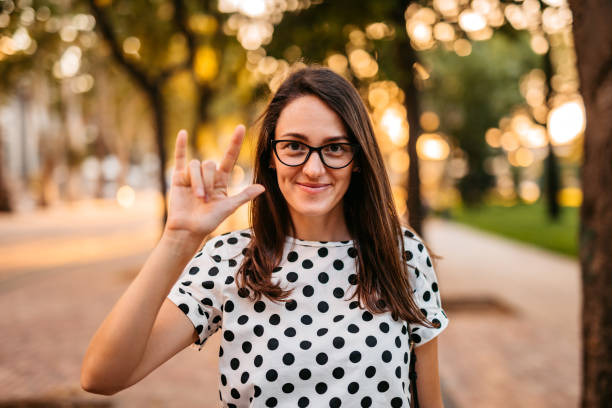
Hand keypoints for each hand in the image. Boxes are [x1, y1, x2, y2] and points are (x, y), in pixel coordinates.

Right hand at [163, 125, 264, 240]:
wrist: (188, 229)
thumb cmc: (209, 221)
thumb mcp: (229, 208)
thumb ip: (243, 196)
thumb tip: (262, 188)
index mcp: (221, 180)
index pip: (230, 157)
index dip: (235, 143)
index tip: (241, 127)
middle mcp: (208, 175)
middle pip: (209, 164)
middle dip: (207, 181)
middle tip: (205, 199)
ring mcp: (193, 175)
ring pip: (196, 165)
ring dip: (197, 181)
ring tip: (197, 198)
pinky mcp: (179, 177)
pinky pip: (180, 158)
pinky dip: (181, 145)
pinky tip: (183, 133)